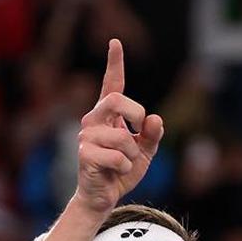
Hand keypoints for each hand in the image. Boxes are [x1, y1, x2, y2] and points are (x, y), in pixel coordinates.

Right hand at [73, 39, 163, 213]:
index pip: (111, 84)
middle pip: (115, 100)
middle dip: (136, 114)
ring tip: (126, 163)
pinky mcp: (85, 155)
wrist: (103, 197)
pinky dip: (126, 167)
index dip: (114, 63)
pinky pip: (118, 157)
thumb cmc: (122, 171)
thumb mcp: (145, 152)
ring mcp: (86, 137)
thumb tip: (156, 119)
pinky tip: (118, 172)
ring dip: (133, 154)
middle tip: (140, 132)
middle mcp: (94, 120)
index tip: (115, 43)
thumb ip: (153, 135)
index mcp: (108, 115)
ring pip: (122, 136)